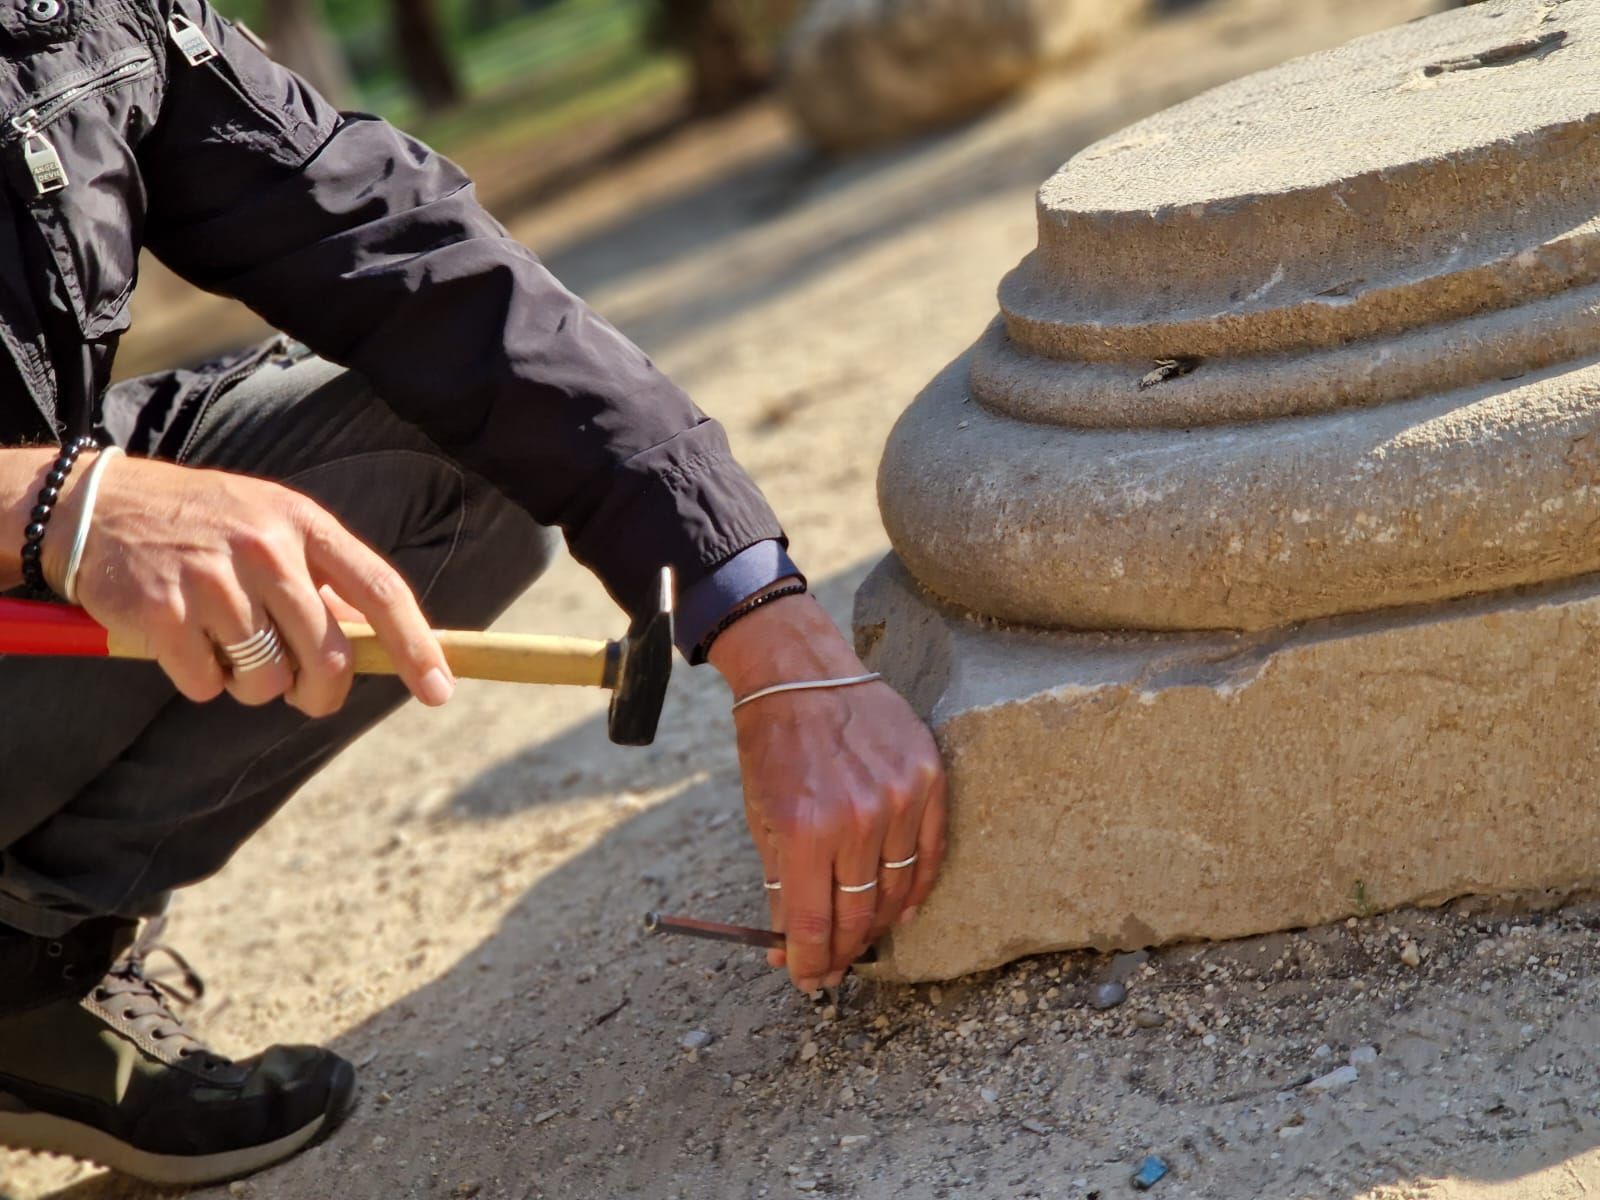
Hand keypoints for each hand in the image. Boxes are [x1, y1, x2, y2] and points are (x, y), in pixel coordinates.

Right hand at [43, 452, 453, 715]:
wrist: (92, 506)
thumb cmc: (201, 526)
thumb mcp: (270, 527)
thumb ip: (324, 580)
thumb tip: (383, 645)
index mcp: (304, 523)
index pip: (380, 591)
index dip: (417, 647)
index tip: (441, 690)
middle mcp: (265, 547)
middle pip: (328, 654)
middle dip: (323, 692)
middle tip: (305, 697)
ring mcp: (213, 580)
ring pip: (266, 679)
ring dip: (252, 685)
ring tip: (224, 646)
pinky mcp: (164, 613)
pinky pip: (207, 685)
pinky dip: (200, 681)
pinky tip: (180, 642)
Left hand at [711, 590, 946, 991]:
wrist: (804, 674)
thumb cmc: (774, 745)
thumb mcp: (762, 817)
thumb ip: (780, 884)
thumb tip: (786, 946)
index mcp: (805, 829)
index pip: (813, 924)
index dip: (809, 962)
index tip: (806, 979)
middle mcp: (857, 818)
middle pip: (859, 915)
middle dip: (841, 950)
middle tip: (831, 965)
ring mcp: (899, 798)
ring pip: (898, 892)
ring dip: (878, 924)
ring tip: (861, 936)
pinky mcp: (928, 780)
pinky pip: (930, 855)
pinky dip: (916, 888)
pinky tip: (900, 906)